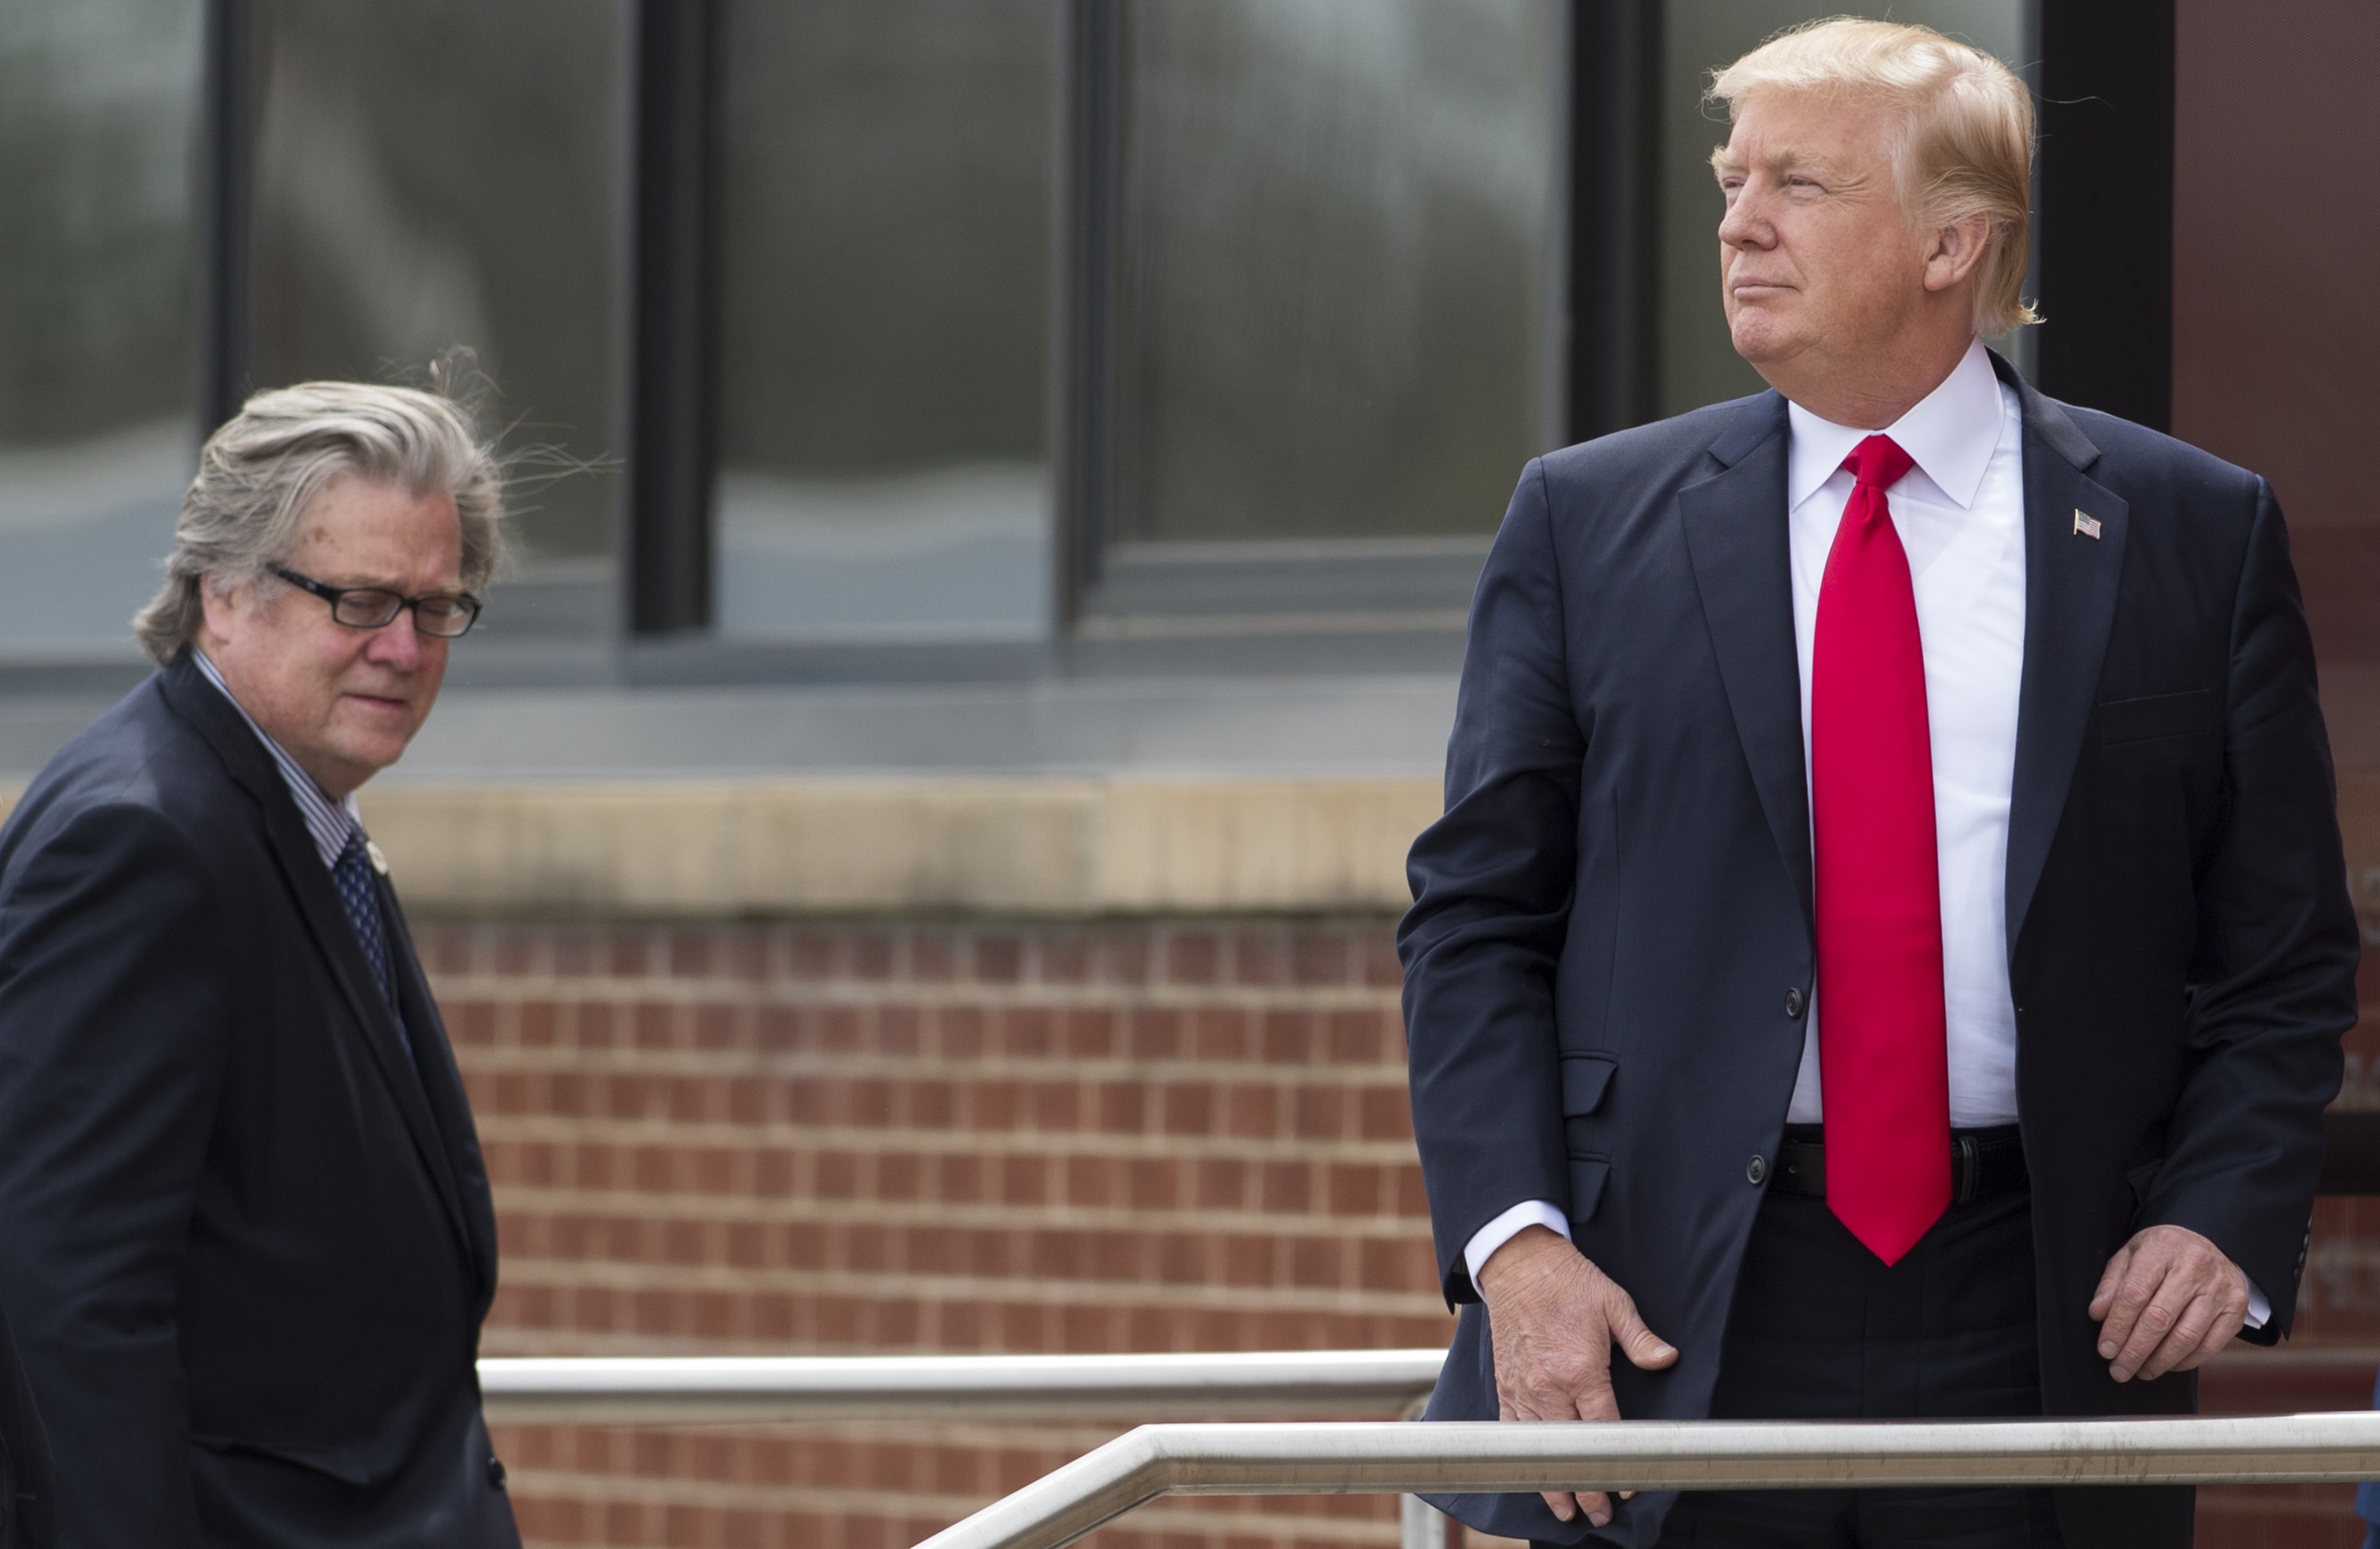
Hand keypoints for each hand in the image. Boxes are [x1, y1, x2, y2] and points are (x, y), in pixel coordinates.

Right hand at [1476, 1225, 1678, 1528]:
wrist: (1519, 1263)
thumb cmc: (1569, 1281)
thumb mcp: (1614, 1302)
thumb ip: (1641, 1338)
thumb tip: (1667, 1359)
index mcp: (1581, 1368)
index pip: (1603, 1429)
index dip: (1615, 1462)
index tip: (1626, 1486)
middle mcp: (1549, 1385)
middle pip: (1569, 1450)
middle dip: (1585, 1486)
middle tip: (1599, 1514)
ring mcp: (1523, 1387)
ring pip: (1537, 1448)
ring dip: (1551, 1482)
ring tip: (1566, 1510)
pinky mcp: (1505, 1384)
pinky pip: (1512, 1429)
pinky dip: (1524, 1455)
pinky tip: (1533, 1473)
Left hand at [2088, 1224, 2250, 1382]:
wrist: (2210, 1244)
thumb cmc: (2164, 1252)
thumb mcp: (2132, 1253)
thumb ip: (2113, 1283)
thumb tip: (2098, 1314)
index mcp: (2162, 1248)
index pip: (2134, 1295)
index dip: (2117, 1327)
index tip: (2106, 1350)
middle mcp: (2195, 1267)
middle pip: (2159, 1319)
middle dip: (2135, 1351)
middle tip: (2120, 1370)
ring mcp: (2220, 1288)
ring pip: (2186, 1336)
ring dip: (2160, 1361)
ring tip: (2142, 1370)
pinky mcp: (2237, 1308)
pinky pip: (2210, 1345)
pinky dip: (2186, 1361)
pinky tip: (2168, 1364)